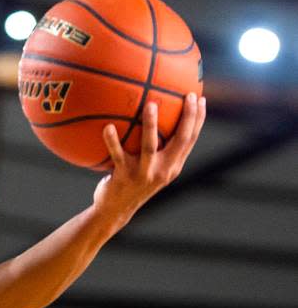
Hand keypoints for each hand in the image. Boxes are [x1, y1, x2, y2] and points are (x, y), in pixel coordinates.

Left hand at [94, 93, 205, 221]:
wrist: (115, 210)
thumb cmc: (131, 183)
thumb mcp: (149, 168)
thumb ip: (155, 148)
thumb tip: (154, 116)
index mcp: (172, 166)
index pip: (190, 140)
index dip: (198, 119)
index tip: (201, 98)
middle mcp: (163, 170)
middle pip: (181, 140)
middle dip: (188, 117)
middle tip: (189, 96)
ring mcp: (144, 173)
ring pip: (150, 146)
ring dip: (151, 124)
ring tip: (150, 104)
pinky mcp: (124, 176)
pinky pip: (117, 154)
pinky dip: (111, 140)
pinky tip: (107, 126)